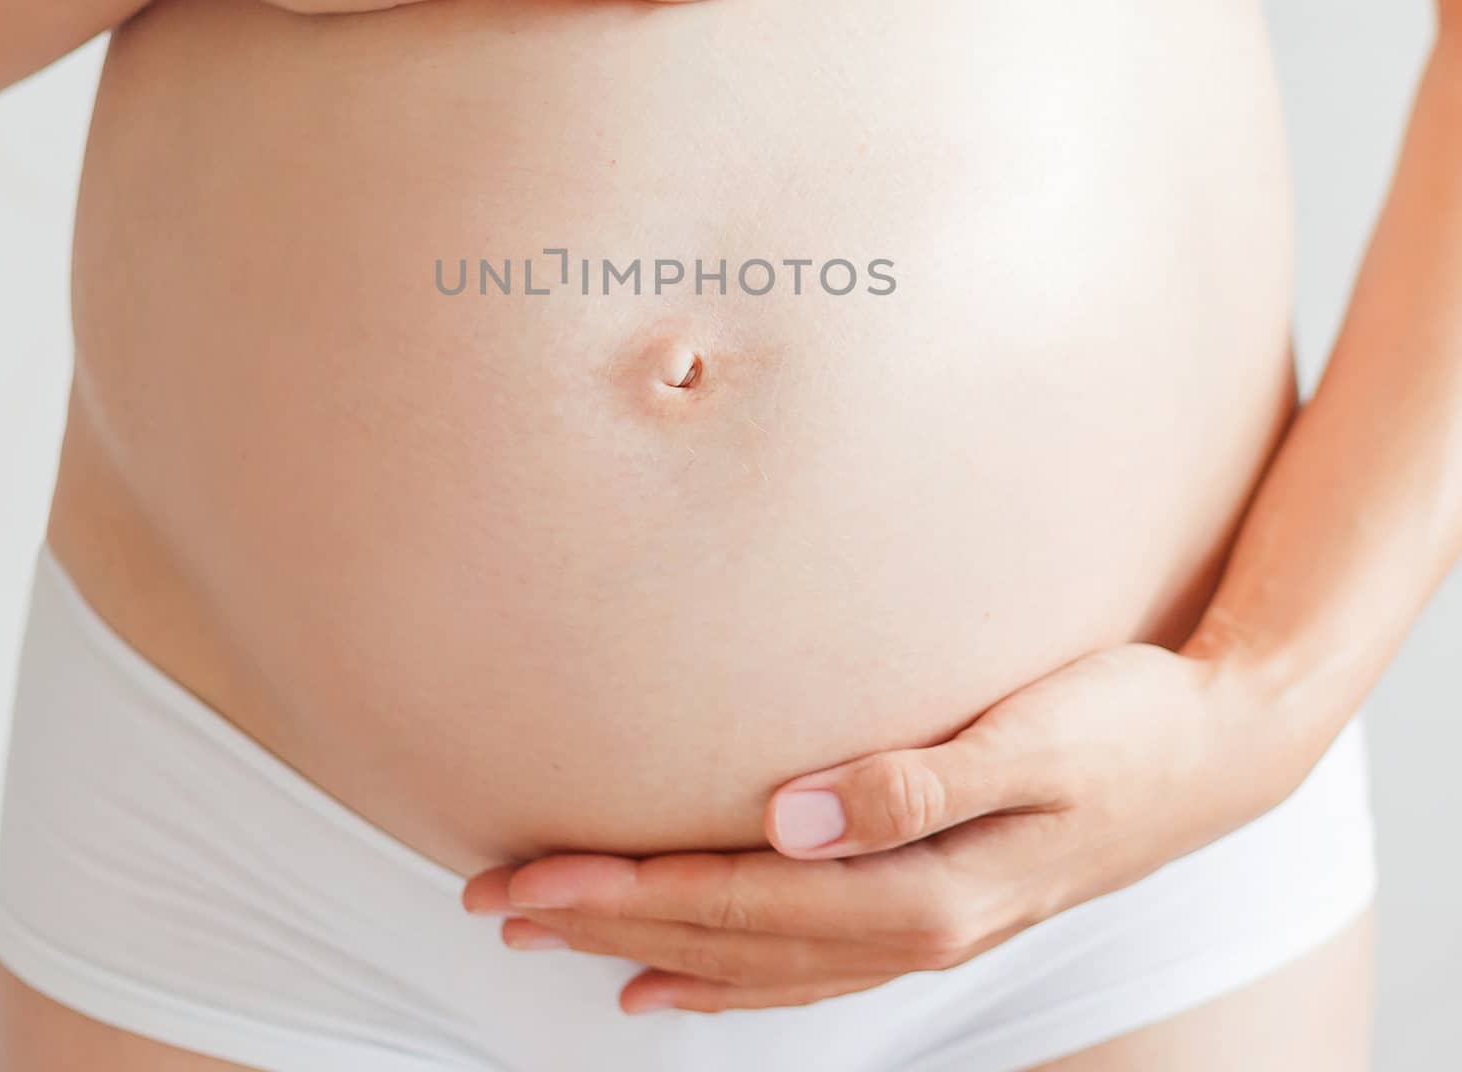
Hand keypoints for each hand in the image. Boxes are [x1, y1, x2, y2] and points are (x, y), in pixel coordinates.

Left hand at [460, 642, 1305, 1013]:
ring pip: (754, 962)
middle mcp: (913, 927)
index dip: (620, 895)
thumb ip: (914, 779)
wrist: (1218, 749)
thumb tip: (790, 814)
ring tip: (554, 941)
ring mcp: (925, 929)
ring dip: (648, 949)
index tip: (521, 881)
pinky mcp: (935, 906)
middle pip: (726, 940)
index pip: (735, 901)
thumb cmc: (1122, 724)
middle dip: (602, 923)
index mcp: (923, 888)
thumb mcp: (1033, 738)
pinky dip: (729, 979)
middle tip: (492, 903)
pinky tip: (675, 984)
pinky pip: (805, 967)